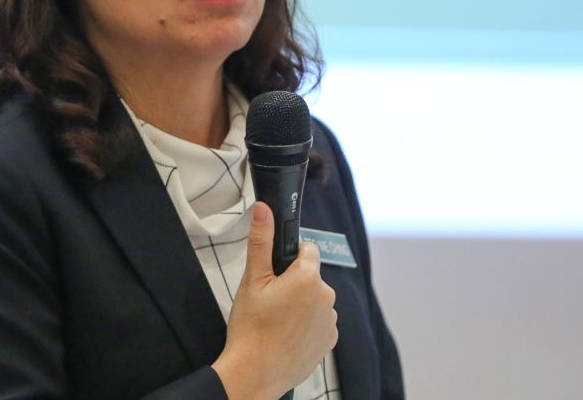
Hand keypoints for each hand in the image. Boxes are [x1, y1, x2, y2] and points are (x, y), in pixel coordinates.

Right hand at [211, 202, 337, 399]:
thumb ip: (261, 241)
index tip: (274, 272)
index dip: (289, 257)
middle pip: (311, 276)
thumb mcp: (252, 279)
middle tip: (270, 299)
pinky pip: (319, 321)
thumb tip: (264, 209)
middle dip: (294, 282)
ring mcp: (331, 320)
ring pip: (315, 299)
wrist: (255, 372)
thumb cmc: (251, 328)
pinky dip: (306, 324)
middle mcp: (327, 297)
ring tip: (276, 320)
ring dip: (301, 304)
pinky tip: (286, 333)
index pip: (307, 249)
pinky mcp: (330, 340)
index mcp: (309, 277)